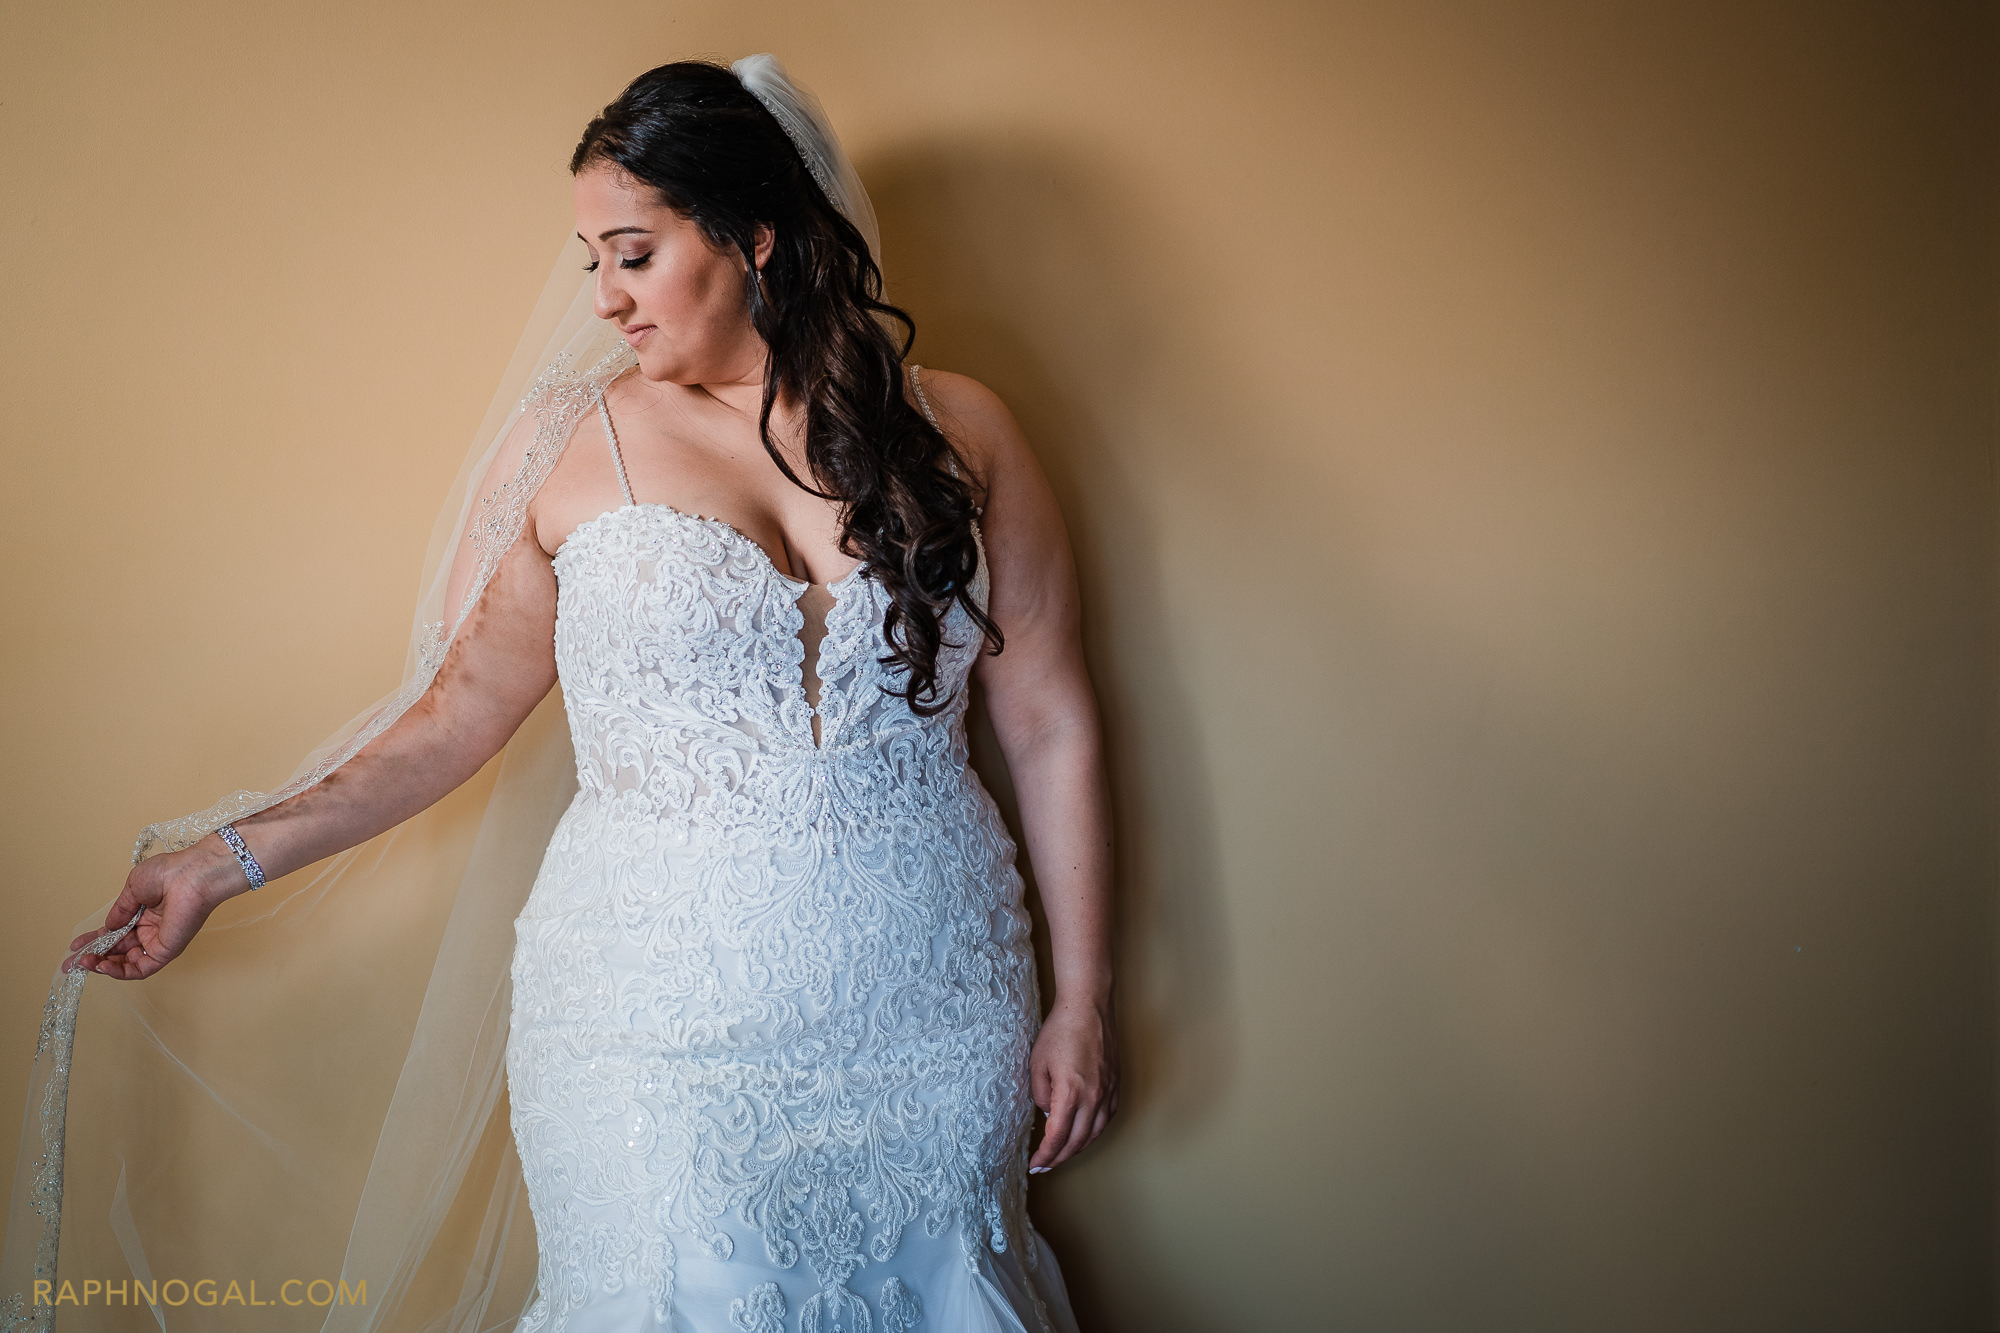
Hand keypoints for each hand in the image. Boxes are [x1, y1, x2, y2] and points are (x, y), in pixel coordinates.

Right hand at [65, 836, 239, 979]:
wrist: (191, 874)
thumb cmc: (168, 873)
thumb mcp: (133, 889)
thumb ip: (119, 911)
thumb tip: (107, 928)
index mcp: (144, 913)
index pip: (115, 933)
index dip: (94, 940)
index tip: (75, 946)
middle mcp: (151, 929)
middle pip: (119, 951)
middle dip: (95, 957)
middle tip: (73, 963)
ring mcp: (159, 941)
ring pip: (128, 963)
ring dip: (104, 965)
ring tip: (85, 963)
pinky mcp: (167, 951)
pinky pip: (142, 968)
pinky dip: (121, 971)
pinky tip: (103, 965)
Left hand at [1027, 995, 1117, 1173]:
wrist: (1088, 1006)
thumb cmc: (1060, 1030)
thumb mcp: (1037, 1064)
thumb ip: (1040, 1095)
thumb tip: (1049, 1115)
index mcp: (1070, 1093)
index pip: (1058, 1137)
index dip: (1046, 1155)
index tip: (1035, 1164)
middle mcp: (1093, 1096)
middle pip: (1077, 1140)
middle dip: (1059, 1157)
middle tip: (1045, 1165)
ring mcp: (1108, 1091)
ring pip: (1095, 1132)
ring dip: (1078, 1147)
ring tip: (1062, 1153)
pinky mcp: (1115, 1083)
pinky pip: (1107, 1117)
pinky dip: (1094, 1131)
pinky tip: (1085, 1133)